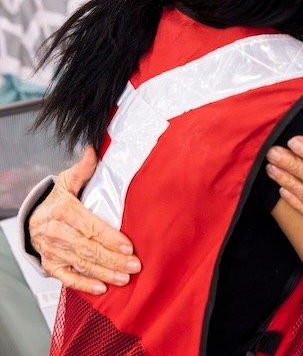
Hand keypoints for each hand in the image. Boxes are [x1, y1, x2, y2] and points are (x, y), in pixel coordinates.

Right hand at [29, 147, 140, 293]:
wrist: (32, 218)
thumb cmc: (57, 200)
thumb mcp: (68, 181)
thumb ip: (84, 169)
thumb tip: (93, 150)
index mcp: (63, 211)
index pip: (91, 227)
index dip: (110, 238)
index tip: (129, 246)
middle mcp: (56, 233)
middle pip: (89, 249)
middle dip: (114, 259)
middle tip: (135, 266)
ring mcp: (53, 251)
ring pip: (82, 264)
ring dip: (105, 272)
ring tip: (125, 277)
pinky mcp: (51, 265)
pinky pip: (68, 277)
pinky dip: (84, 284)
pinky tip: (101, 288)